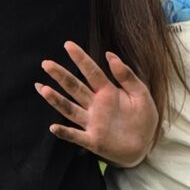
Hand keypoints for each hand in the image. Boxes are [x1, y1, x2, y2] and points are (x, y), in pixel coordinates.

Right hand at [38, 40, 157, 166]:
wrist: (146, 145)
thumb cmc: (143, 118)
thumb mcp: (141, 93)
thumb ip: (127, 75)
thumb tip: (110, 54)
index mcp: (107, 91)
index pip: (91, 72)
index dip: (80, 58)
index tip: (68, 44)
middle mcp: (95, 105)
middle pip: (75, 88)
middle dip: (61, 76)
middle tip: (46, 64)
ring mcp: (92, 122)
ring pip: (70, 109)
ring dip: (56, 100)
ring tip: (43, 89)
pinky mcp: (93, 140)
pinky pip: (76, 136)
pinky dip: (65, 132)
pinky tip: (53, 127)